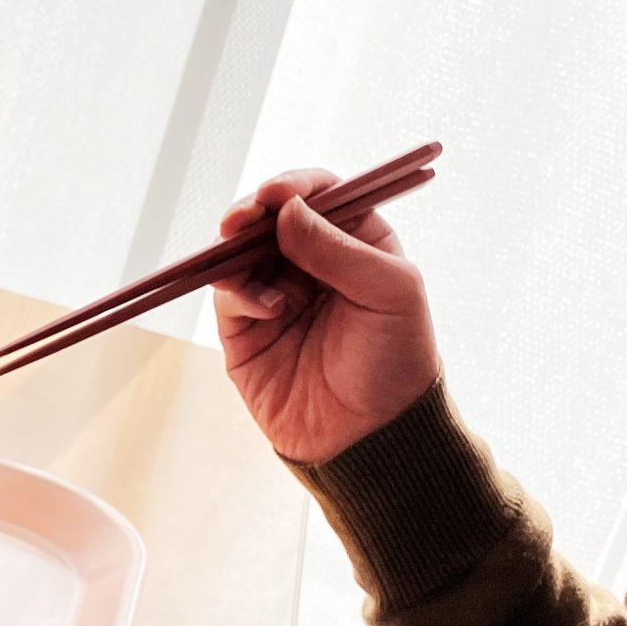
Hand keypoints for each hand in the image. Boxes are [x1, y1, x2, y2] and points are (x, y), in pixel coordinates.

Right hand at [213, 169, 441, 464]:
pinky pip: (229, 294)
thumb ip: (339, 248)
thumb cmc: (396, 363)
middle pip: (271, 216)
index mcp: (357, 244)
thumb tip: (284, 210)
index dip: (297, 186)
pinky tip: (268, 309)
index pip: (322, 194)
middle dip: (253, 210)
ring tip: (241, 251)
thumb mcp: (390, 294)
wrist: (372, 440)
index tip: (278, 193)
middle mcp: (313, 263)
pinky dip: (239, 291)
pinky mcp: (246, 330)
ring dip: (237, 246)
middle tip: (243, 216)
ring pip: (241, 250)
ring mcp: (276, 294)